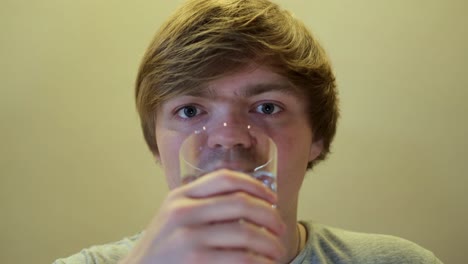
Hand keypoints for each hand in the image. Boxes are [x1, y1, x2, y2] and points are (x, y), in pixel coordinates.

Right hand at [120, 169, 286, 263]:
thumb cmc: (162, 247)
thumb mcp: (174, 216)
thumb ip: (201, 204)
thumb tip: (248, 201)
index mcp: (180, 195)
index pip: (225, 178)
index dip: (255, 185)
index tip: (272, 197)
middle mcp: (183, 212)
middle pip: (241, 203)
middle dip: (269, 215)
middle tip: (280, 227)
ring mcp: (189, 237)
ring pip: (245, 232)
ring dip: (269, 242)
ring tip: (277, 250)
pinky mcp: (196, 261)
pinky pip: (241, 258)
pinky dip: (259, 261)